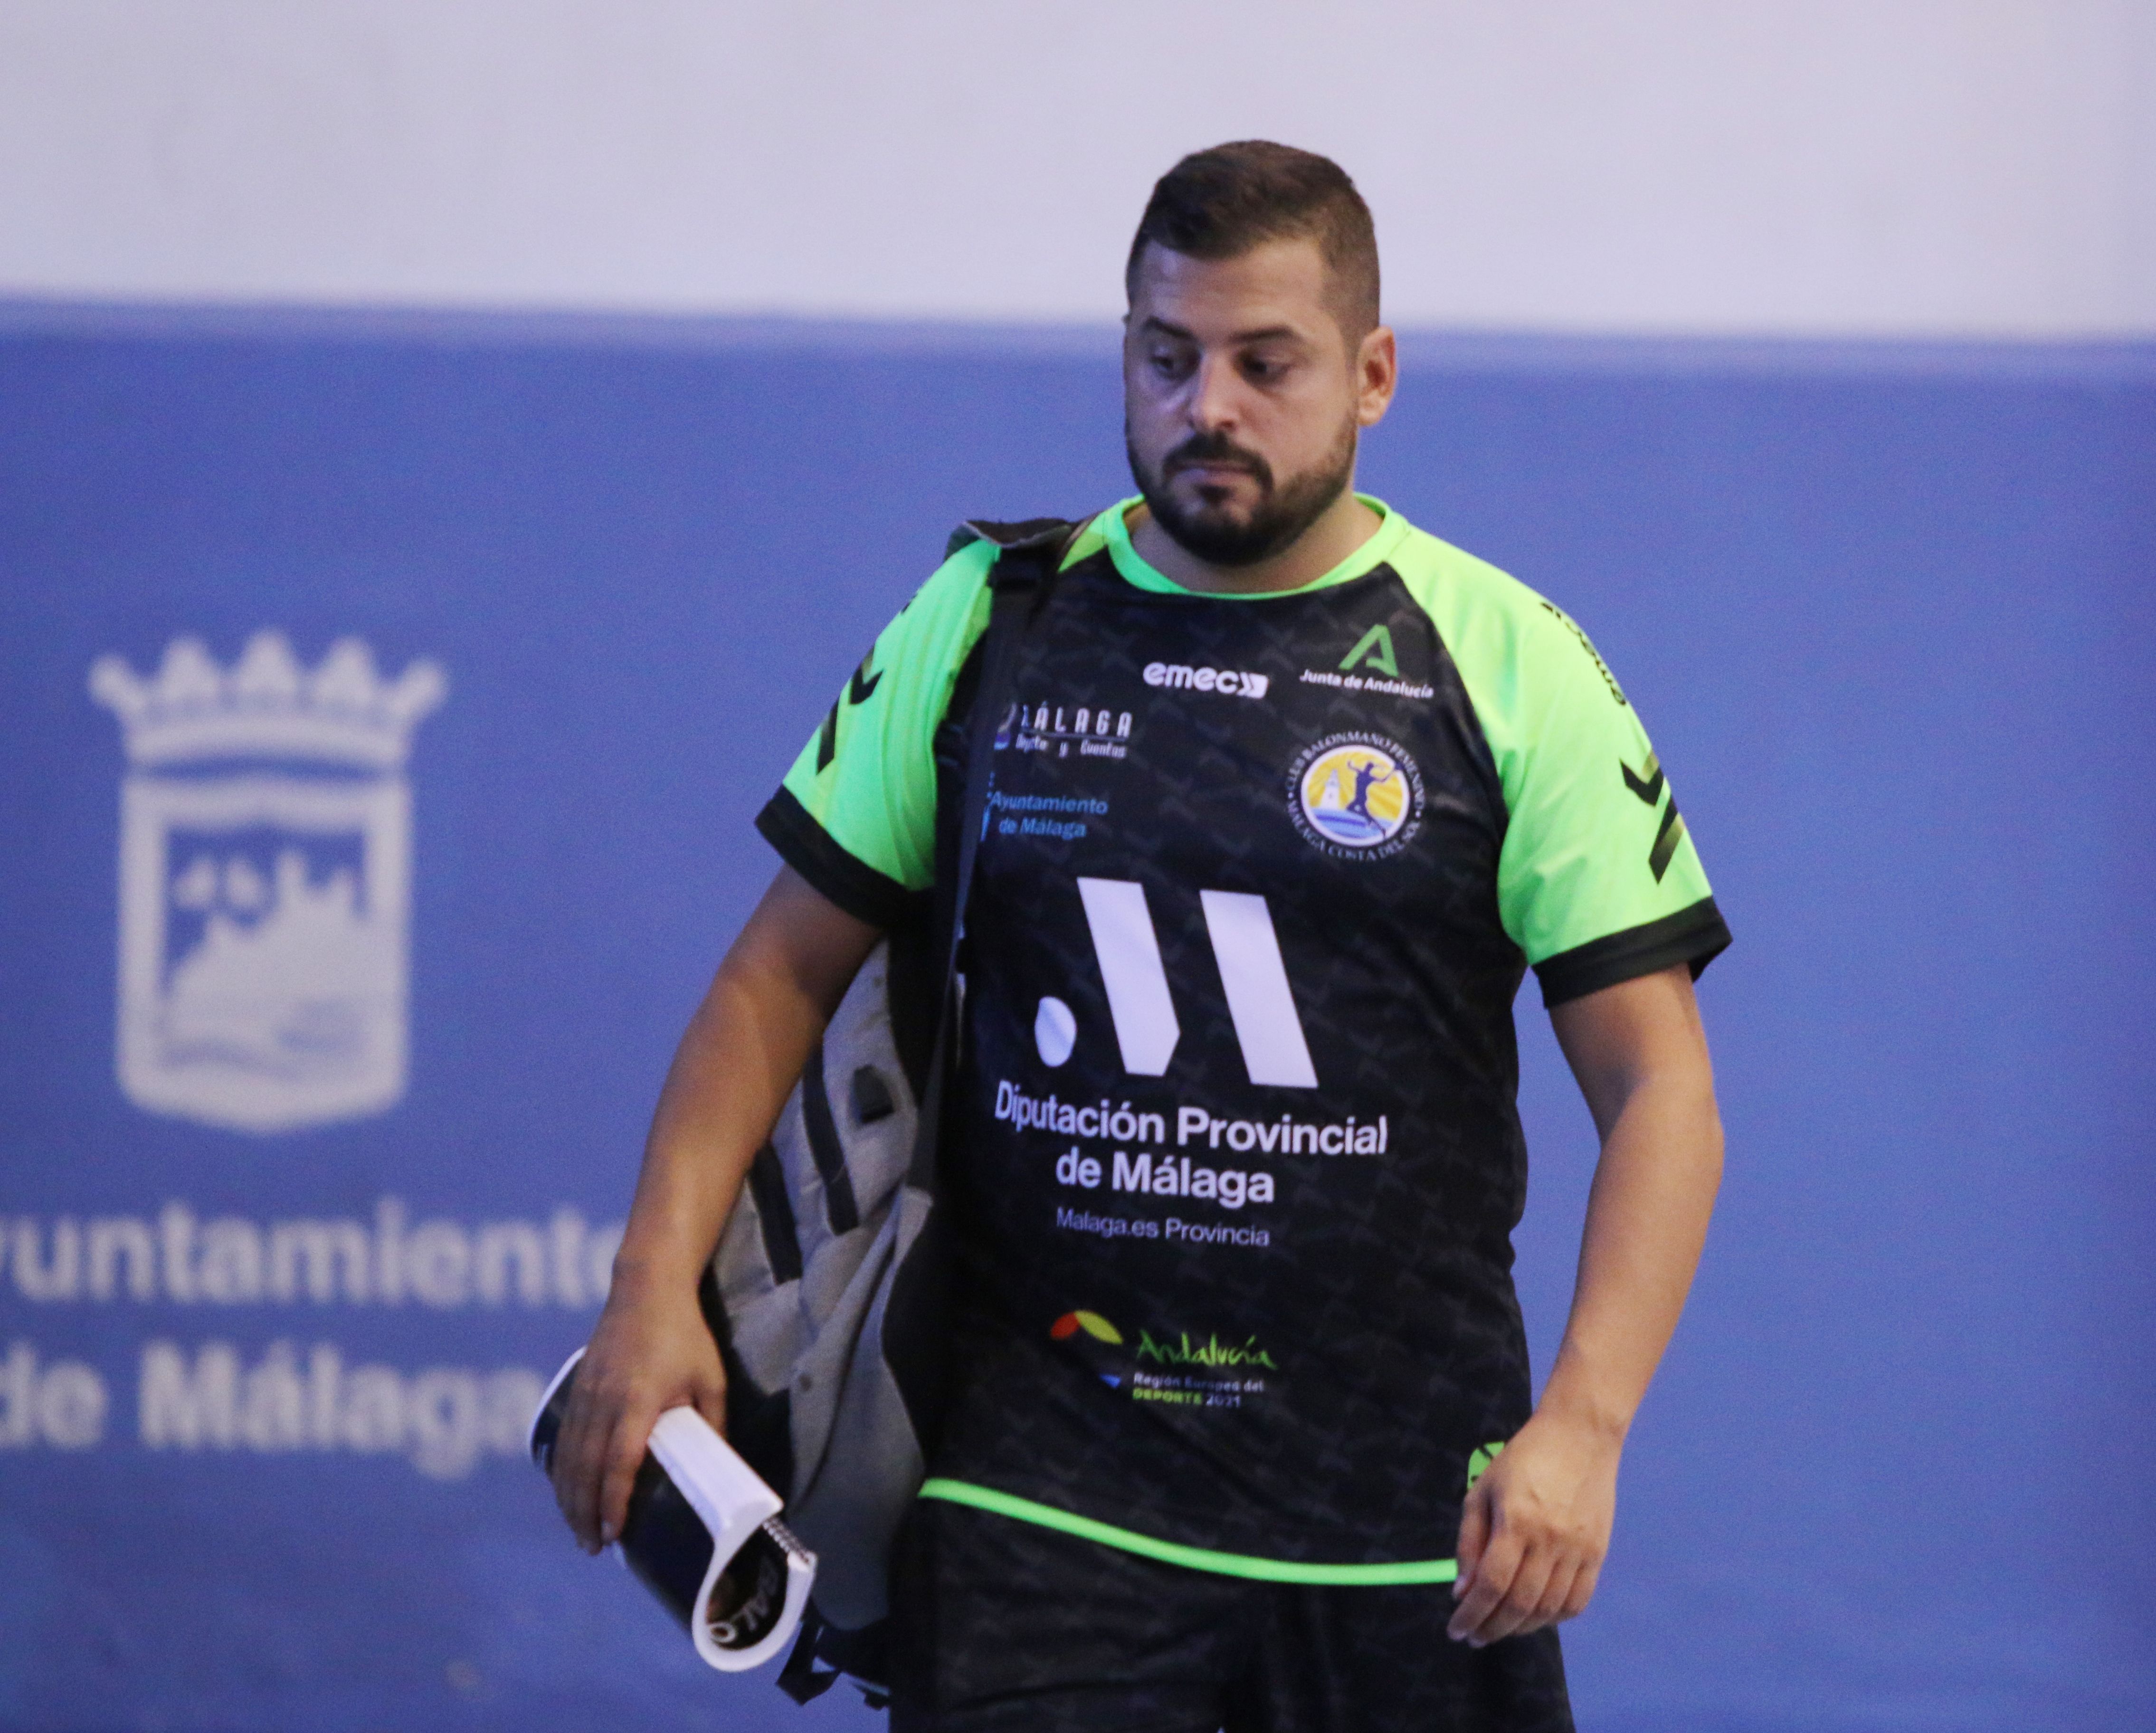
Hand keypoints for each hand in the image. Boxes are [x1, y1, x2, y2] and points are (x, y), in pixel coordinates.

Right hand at [550, 1274, 728, 1553]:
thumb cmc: (685, 1334)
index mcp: (639, 1399)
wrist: (646, 1288)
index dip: (614, 1501)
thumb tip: (720, 1466)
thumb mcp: (711, 1378)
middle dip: (585, 1512)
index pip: (620, 1462)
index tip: (613, 1533)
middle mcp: (605, 1400)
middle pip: (586, 1468)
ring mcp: (586, 1393)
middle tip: (592, 1547)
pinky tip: (566, 1492)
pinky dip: (561, 1470)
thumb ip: (714, 1423)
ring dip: (569, 1498)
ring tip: (578, 1531)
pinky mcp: (577, 1388)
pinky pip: (563, 1439)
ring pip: (569, 1457)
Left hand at [1446, 1410, 1620, 1645]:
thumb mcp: (1482, 1491)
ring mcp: (1578, 1550)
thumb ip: (1470, 1543)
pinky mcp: (1598, 1553)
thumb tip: (1462, 1592)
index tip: (1456, 1631)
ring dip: (1520, 1628)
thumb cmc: (1522, 1459)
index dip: (1471, 1614)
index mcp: (1515, 1521)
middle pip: (1519, 1604)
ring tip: (1500, 1628)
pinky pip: (1577, 1601)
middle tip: (1475, 1637)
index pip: (1491, 1585)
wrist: (1579, 1436)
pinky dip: (1554, 1618)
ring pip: (1548, 1609)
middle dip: (1492, 1628)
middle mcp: (1549, 1541)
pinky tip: (1535, 1616)